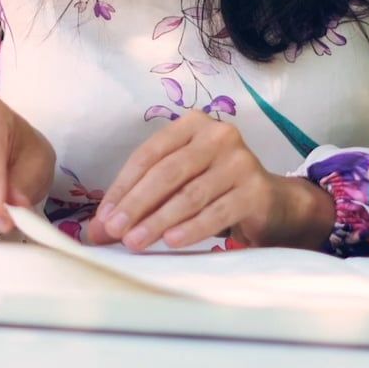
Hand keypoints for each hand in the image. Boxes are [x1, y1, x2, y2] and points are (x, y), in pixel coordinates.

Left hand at [84, 111, 333, 250]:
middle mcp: (218, 135)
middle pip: (167, 172)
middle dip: (136, 204)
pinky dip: (191, 228)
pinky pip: (216, 211)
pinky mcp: (256, 189)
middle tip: (114, 232)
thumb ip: (140, 200)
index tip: (104, 216)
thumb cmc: (214, 190)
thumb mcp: (177, 186)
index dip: (123, 186)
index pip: (148, 155)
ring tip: (135, 242)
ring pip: (190, 194)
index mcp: (191, 125)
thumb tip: (96, 231)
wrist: (271, 204)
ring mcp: (240, 160)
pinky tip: (171, 242)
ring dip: (158, 220)